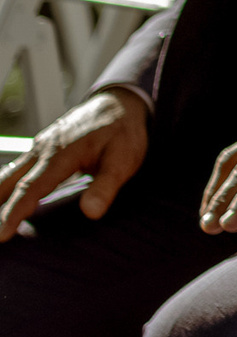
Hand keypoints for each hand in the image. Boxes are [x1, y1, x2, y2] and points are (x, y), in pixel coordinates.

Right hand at [0, 87, 149, 239]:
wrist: (120, 103)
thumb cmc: (123, 132)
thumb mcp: (125, 157)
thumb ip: (107, 185)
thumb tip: (91, 212)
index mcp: (62, 153)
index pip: (32, 187)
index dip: (15, 212)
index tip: (2, 234)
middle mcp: (44, 149)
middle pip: (10, 181)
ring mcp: (39, 148)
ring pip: (10, 175)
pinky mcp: (40, 149)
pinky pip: (17, 170)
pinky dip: (5, 186)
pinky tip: (2, 201)